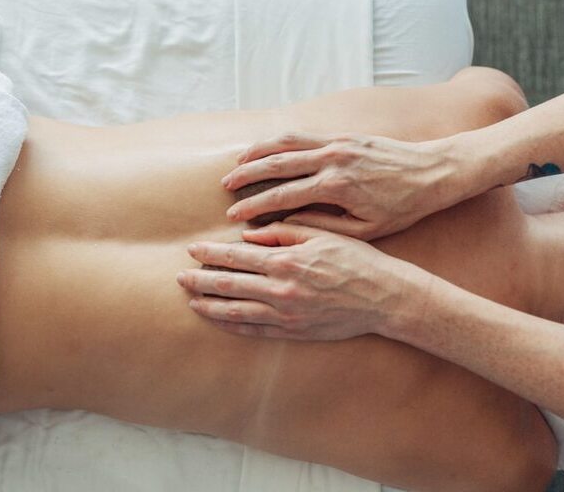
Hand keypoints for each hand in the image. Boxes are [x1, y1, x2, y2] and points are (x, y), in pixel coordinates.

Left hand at [176, 222, 425, 339]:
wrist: (384, 297)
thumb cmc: (356, 260)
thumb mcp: (322, 235)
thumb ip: (283, 232)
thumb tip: (248, 234)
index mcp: (286, 260)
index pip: (236, 256)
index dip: (211, 253)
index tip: (192, 249)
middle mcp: (281, 289)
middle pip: (229, 285)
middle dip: (200, 280)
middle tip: (179, 277)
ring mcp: (286, 314)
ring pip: (236, 311)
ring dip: (209, 305)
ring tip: (190, 300)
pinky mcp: (294, 332)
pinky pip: (254, 330)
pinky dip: (232, 325)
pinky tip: (219, 320)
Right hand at [221, 132, 470, 239]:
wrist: (435, 172)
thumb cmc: (403, 208)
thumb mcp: (366, 230)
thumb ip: (324, 227)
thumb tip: (288, 226)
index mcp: (336, 187)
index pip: (283, 196)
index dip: (255, 207)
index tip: (234, 216)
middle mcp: (332, 159)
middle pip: (276, 164)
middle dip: (246, 176)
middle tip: (226, 187)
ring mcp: (337, 142)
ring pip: (285, 143)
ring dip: (258, 152)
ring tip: (237, 164)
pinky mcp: (344, 134)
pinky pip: (303, 134)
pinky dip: (279, 141)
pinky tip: (267, 148)